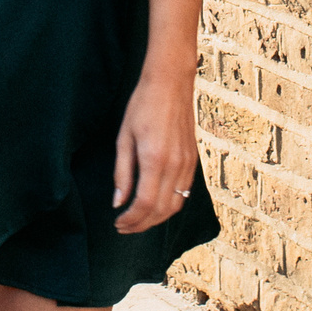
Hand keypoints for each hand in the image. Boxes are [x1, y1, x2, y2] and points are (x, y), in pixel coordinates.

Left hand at [111, 67, 198, 233]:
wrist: (171, 83)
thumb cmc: (143, 105)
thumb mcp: (124, 137)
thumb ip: (122, 173)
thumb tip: (119, 202)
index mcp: (155, 159)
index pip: (145, 204)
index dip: (131, 219)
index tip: (118, 223)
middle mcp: (175, 165)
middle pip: (161, 210)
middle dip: (142, 224)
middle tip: (124, 227)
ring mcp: (187, 163)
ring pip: (176, 205)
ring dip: (157, 219)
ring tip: (138, 220)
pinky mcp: (193, 160)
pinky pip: (184, 192)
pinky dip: (170, 205)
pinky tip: (156, 205)